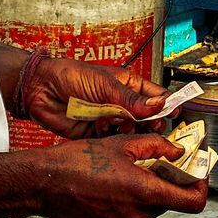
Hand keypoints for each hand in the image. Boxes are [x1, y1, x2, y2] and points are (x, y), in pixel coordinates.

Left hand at [20, 57, 173, 138]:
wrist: (41, 89)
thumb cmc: (72, 76)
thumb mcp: (106, 85)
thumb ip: (132, 100)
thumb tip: (160, 105)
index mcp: (129, 86)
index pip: (157, 96)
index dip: (168, 105)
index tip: (177, 115)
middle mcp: (122, 104)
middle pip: (147, 119)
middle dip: (150, 124)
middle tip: (151, 127)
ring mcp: (110, 119)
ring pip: (131, 132)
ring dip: (127, 130)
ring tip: (119, 124)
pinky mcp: (96, 134)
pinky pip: (112, 142)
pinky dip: (109, 138)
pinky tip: (100, 128)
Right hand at [31, 134, 208, 217]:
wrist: (45, 183)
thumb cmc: (80, 161)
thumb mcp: (123, 143)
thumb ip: (157, 146)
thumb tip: (178, 150)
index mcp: (146, 193)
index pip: (194, 202)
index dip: (201, 186)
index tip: (198, 172)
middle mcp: (138, 217)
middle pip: (168, 202)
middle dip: (166, 182)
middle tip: (156, 162)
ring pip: (148, 211)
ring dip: (145, 193)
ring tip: (126, 173)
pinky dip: (128, 205)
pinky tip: (112, 188)